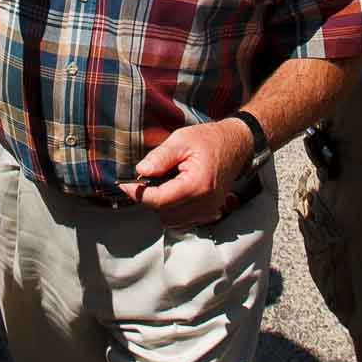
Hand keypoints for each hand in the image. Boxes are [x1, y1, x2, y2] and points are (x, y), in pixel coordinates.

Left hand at [118, 118, 252, 227]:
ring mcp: (209, 210)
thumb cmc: (209, 140)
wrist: (236, 145)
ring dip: (161, 206)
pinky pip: (183, 221)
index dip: (138, 193)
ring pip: (171, 221)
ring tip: (163, 184)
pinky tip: (173, 193)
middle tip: (145, 180)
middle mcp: (205, 203)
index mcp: (197, 185)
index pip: (159, 200)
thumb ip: (160, 157)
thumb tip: (141, 171)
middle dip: (150, 198)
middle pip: (163, 213)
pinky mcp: (210, 212)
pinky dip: (173, 211)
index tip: (125, 185)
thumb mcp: (181, 140)